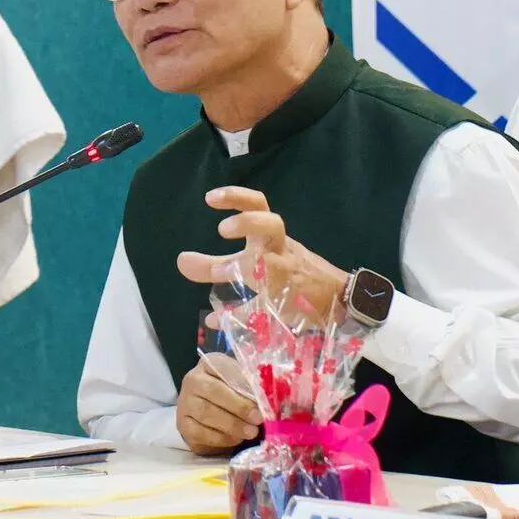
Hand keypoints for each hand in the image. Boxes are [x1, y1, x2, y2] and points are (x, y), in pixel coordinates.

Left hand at [177, 187, 349, 323]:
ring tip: (223, 271)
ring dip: (245, 266)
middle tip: (222, 231)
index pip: (258, 206)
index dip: (236, 198)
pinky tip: (216, 320)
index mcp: (274, 238)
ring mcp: (287, 277)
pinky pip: (263, 308)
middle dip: (247, 223)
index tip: (209, 198)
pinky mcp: (288, 304)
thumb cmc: (291, 274)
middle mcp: (281, 251)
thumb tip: (181, 261)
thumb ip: (217, 263)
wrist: (337, 300)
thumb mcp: (256, 262)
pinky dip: (239, 314)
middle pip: (272, 224)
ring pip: (272, 264)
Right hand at [177, 354, 260, 454]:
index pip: (224, 368)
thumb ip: (252, 386)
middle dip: (239, 407)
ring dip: (232, 425)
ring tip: (251, 432)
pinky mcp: (183, 426)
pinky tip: (236, 439)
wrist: (209, 408)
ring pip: (205, 413)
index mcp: (209, 363)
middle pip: (213, 391)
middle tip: (258, 419)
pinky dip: (221, 438)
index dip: (242, 382)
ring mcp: (185, 403)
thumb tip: (268, 398)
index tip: (260, 397)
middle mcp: (192, 380)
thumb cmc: (232, 392)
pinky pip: (200, 433)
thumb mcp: (241, 382)